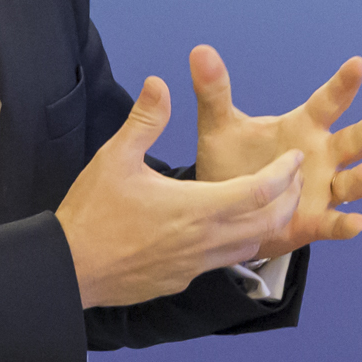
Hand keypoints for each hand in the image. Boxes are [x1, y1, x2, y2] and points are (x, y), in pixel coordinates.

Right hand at [54, 77, 303, 308]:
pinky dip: (240, 242)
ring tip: (268, 200)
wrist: (67, 269)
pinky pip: (225, 261)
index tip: (294, 157)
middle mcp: (206, 240)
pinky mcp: (183, 279)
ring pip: (251, 245)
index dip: (285, 173)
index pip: (262, 190)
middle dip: (289, 199)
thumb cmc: (91, 213)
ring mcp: (196, 264)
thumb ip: (144, 120)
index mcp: (197, 207)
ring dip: (267, 223)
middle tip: (292, 178)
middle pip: (270, 222)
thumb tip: (159, 82)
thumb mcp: (114, 158)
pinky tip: (228, 227)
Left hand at [188, 45, 361, 262]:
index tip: (357, 64)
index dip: (343, 84)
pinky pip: (335, 224)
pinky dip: (347, 225)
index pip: (329, 102)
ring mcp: (323, 190)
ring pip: (351, 183)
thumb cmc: (232, 162)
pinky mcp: (316, 222)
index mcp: (304, 127)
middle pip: (353, 142)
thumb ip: (215, 92)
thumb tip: (200, 50)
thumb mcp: (221, 127)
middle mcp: (323, 156)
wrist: (224, 210)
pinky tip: (356, 223)